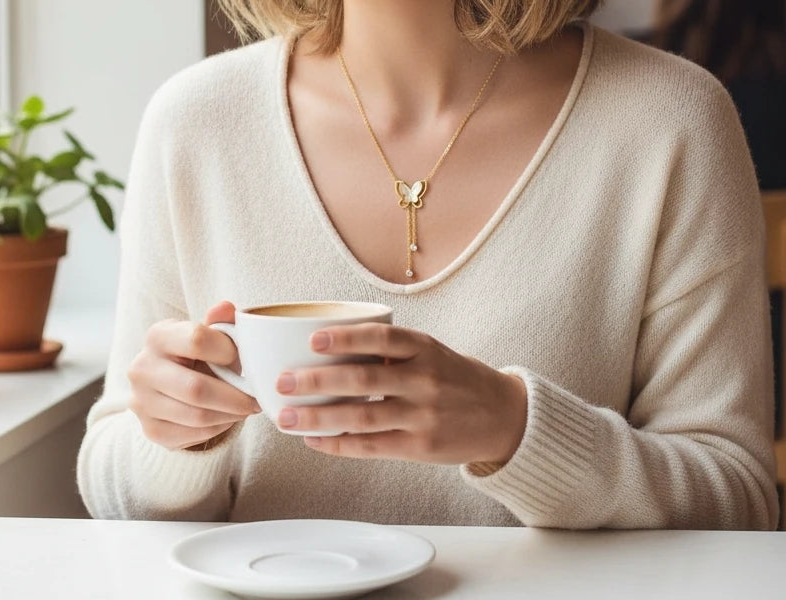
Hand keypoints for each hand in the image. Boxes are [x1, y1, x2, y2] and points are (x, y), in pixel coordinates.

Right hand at [127, 300, 260, 450]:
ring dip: (230, 415)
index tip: (243, 358)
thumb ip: (220, 321)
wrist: (169, 383)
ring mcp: (141, 402)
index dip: (228, 350)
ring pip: (197, 416)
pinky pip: (193, 435)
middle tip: (256, 399)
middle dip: (235, 397)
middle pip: (196, 389)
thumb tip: (227, 307)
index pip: (197, 340)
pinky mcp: (151, 430)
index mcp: (157, 335)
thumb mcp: (209, 334)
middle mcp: (142, 368)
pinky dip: (218, 428)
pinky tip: (227, 418)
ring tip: (246, 408)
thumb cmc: (197, 354)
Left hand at [275, 323, 526, 465]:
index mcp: (425, 348)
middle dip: (317, 382)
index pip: (381, 338)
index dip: (346, 337)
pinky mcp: (421, 448)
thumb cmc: (454, 378)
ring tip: (286, 417)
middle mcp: (424, 380)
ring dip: (318, 418)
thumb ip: (391, 350)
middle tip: (282, 381)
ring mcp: (423, 416)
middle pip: (363, 380)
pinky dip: (339, 444)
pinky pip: (372, 447)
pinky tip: (313, 441)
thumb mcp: (431, 351)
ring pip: (362, 417)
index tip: (311, 339)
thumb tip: (329, 344)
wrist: (503, 415)